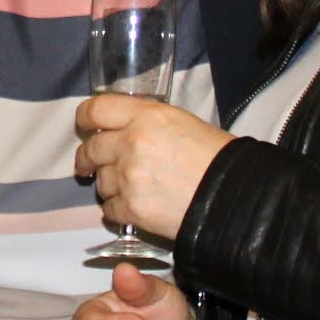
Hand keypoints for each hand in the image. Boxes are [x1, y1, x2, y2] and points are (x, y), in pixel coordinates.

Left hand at [75, 93, 227, 244]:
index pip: (97, 110)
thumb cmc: (216, 158)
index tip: (84, 126)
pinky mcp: (132, 208)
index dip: (85, 118)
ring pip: (101, 182)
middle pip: (91, 149)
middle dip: (88, 158)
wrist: (235, 197)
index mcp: (146, 116)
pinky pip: (109, 209)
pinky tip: (133, 207)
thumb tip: (123, 130)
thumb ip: (147, 122)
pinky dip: (117, 210)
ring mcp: (129, 177)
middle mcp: (132, 143)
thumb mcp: (182, 122)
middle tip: (89, 165)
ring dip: (109, 186)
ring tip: (129, 188)